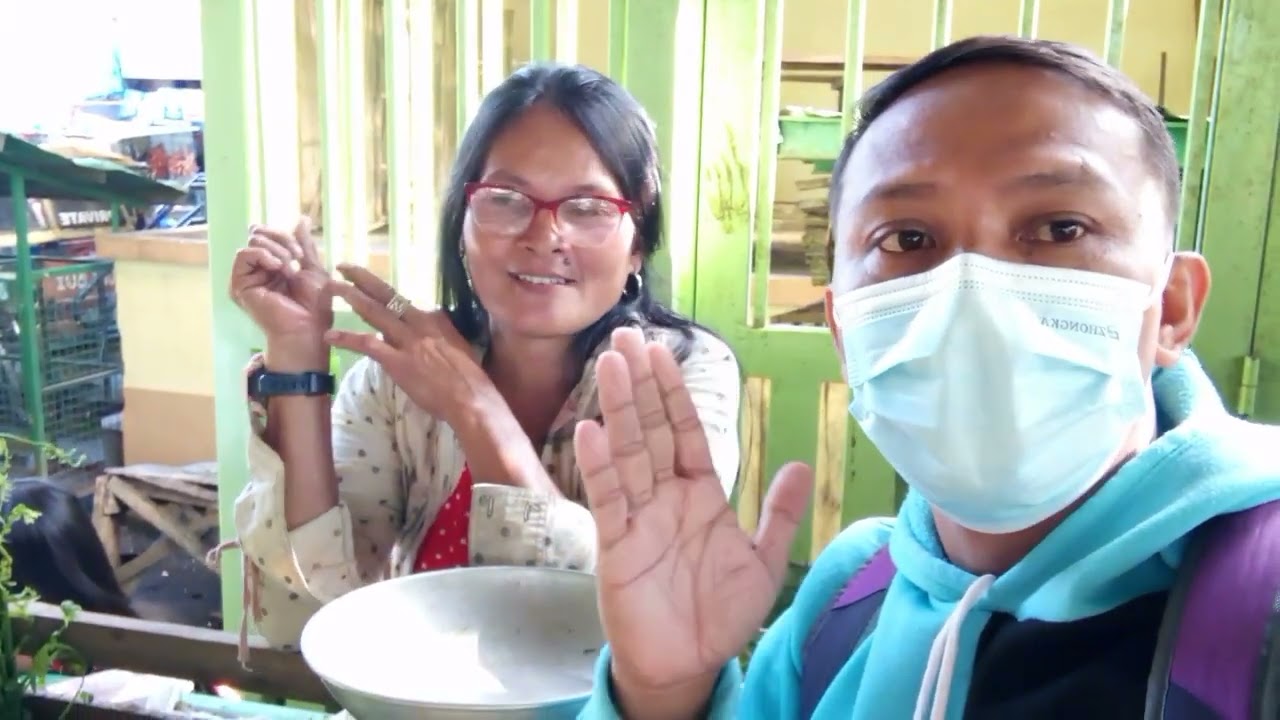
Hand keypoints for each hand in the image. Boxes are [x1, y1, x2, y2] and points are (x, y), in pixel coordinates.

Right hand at [229, 217, 332, 346]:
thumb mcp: (312, 268)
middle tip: (298, 258)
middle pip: (259, 233)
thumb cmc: (314, 306)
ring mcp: (247, 277)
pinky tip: (277, 267)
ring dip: (277, 250)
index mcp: (274, 265)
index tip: (302, 253)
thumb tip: (302, 218)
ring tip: (289, 268)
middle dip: (282, 240)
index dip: (284, 236)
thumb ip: (304, 244)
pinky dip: (263, 255)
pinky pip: (244, 254)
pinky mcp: (239, 285)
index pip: (269, 234)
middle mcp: (257, 269)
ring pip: (253, 241)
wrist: (307, 329)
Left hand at [323, 264, 493, 422]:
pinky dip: (347, 339)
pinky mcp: (396, 360)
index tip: (373, 293)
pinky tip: (330, 335)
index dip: (388, 300)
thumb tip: (431, 333)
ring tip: (331, 288)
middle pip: (387, 294)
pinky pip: (367, 345)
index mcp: (436, 319)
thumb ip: (442, 336)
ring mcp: (407, 341)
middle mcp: (420, 323)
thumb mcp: (460, 347)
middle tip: (343, 266)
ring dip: (351, 298)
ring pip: (374, 312)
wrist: (472, 398)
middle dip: (362, 278)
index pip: (407, 304)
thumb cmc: (470, 379)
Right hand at [573, 327, 812, 717]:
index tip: (663, 350)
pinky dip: (599, 465)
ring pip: (628, 452)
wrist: (689, 665)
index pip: (685, 431)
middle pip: (651, 430)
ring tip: (612, 363)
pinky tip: (591, 429)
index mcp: (700, 493)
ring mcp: (638, 517)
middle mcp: (665, 496)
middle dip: (641, 384)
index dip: (675, 391)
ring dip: (620, 408)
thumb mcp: (762, 561)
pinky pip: (607, 499)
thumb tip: (801, 466)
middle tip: (626, 336)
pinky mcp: (615, 545)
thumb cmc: (719, 614)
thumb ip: (777, 514)